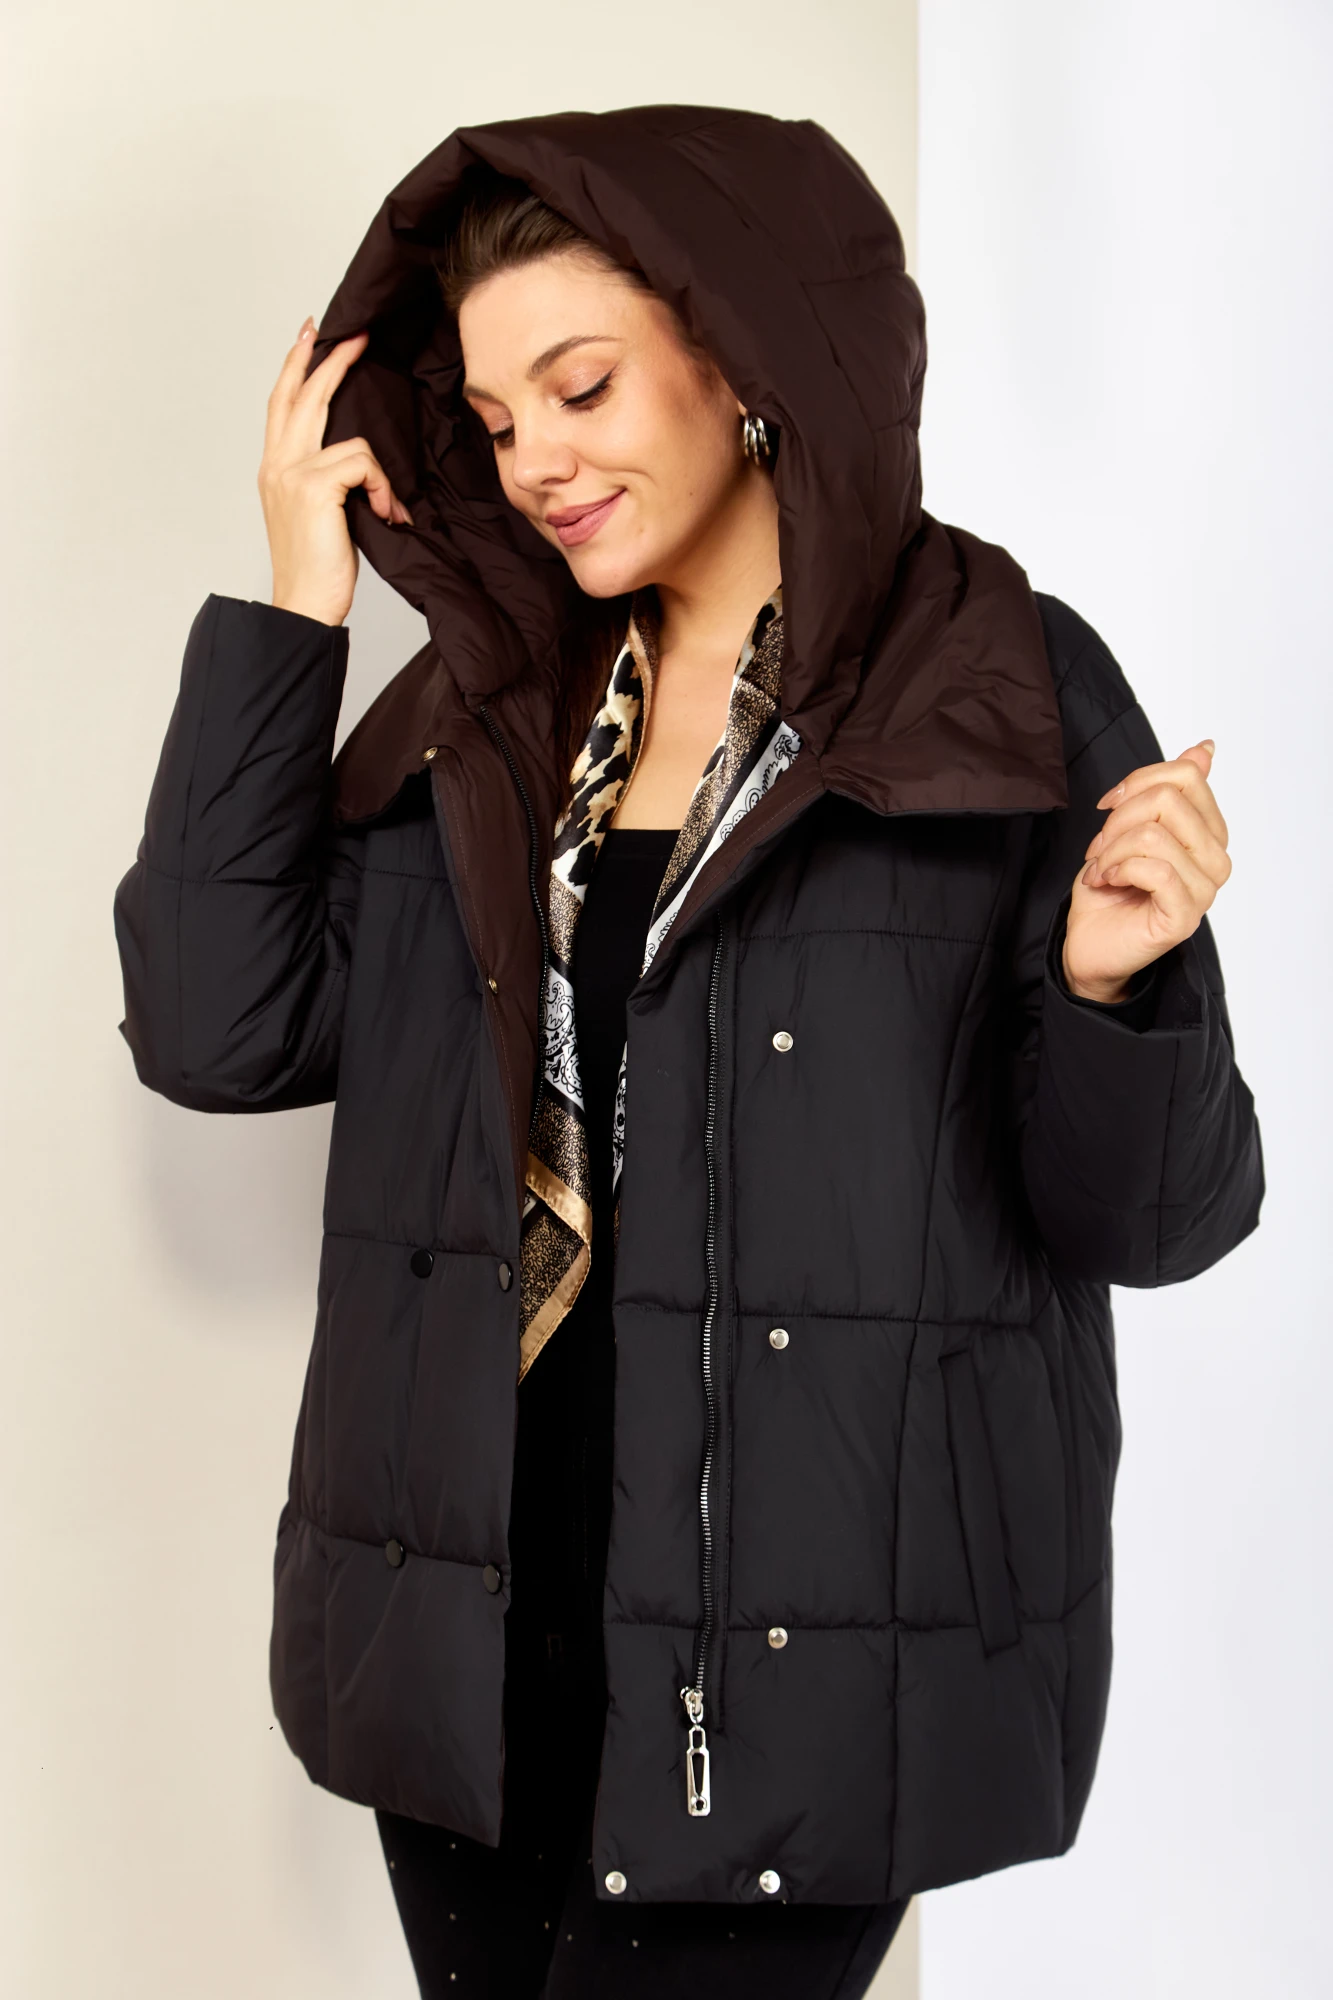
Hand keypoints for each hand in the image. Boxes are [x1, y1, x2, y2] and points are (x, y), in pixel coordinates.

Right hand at [258, 317, 412, 627]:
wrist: (304, 604)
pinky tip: (385, 516)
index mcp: (274, 467)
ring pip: (347, 434)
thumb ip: (327, 476)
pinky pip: (363, 463)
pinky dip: (382, 489)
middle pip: (304, 393)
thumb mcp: (320, 511)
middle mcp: (276, 463)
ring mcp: (291, 472)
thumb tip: (359, 456)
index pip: (283, 401)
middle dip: (333, 359)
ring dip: (379, 474)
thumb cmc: (318, 567)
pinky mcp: (313, 485)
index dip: (297, 365)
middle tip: (359, 334)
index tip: (312, 335)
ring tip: (386, 508)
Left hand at [1062, 740, 1230, 1003]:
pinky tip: (1106, 882)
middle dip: (1119, 819)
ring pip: (1154, 835)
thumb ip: (1166, 790)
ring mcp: (1205, 889)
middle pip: (1169, 799)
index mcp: (1209, 832)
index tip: (1109, 806)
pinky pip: (1155, 871)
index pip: (1187, 775)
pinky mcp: (1185, 916)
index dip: (1138, 783)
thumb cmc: (1109, 888)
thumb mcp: (1129, 826)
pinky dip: (1117, 870)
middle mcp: (1216, 858)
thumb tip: (1205, 748)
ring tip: (1100, 870)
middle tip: (1100, 848)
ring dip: (1110, 851)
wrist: (1088, 942)